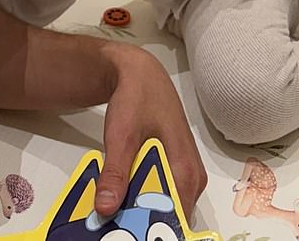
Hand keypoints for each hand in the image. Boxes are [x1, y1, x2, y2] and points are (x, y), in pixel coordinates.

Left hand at [96, 43, 206, 219]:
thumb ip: (116, 172)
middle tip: (113, 222)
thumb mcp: (121, 135)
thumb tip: (106, 208)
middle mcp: (192, 178)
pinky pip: (161, 193)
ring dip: (140, 210)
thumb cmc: (137, 98)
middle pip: (169, 216)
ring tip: (115, 209)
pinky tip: (122, 194)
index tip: (126, 232)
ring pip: (164, 205)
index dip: (151, 230)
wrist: (142, 74)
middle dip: (142, 221)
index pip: (175, 221)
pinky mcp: (175, 169)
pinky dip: (142, 197)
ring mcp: (185, 174)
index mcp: (184, 172)